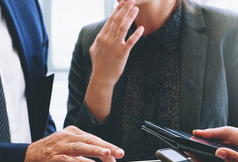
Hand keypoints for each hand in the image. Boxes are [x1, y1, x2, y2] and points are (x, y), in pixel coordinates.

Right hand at [23, 126, 123, 161]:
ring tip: (106, 155)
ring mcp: (59, 147)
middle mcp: (67, 137)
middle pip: (89, 140)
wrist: (26, 158)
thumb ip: (84, 158)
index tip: (119, 152)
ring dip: (94, 151)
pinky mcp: (52, 158)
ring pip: (80, 147)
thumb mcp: (69, 153)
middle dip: (105, 147)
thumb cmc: (49, 155)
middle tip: (118, 153)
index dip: (107, 146)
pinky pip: (67, 160)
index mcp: (72, 133)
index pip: (93, 138)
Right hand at [85, 0, 143, 121]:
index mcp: (101, 37)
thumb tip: (102, 33)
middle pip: (116, 20)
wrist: (102, 78)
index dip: (117, 10)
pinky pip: (131, 41)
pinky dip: (136, 34)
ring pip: (123, 27)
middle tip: (131, 0)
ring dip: (130, 17)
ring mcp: (114, 46)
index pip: (110, 20)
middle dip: (124, 8)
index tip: (122, 2)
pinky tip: (142, 28)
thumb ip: (99, 40)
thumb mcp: (95, 50)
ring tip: (136, 9)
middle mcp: (107, 39)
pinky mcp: (122, 53)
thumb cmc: (99, 65)